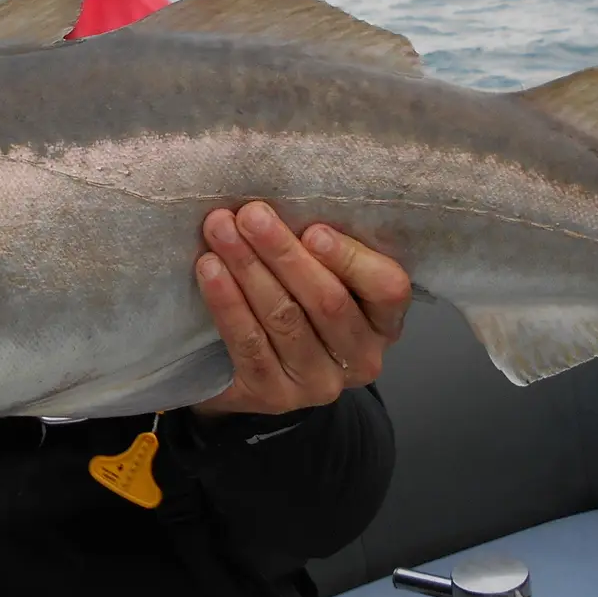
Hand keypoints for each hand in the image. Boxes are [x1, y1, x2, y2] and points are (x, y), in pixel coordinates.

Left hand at [191, 202, 412, 417]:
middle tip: (250, 215)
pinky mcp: (275, 396)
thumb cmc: (295, 302)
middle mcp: (362, 358)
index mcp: (384, 321)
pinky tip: (209, 270)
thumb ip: (320, 248)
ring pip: (284, 318)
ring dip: (248, 268)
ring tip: (220, 231)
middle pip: (328, 301)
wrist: (252, 371)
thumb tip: (284, 200)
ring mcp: (319, 383)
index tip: (312, 229)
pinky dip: (227, 302)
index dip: (351, 259)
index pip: (388, 288)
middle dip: (284, 253)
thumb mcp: (321, 275)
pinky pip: (249, 344)